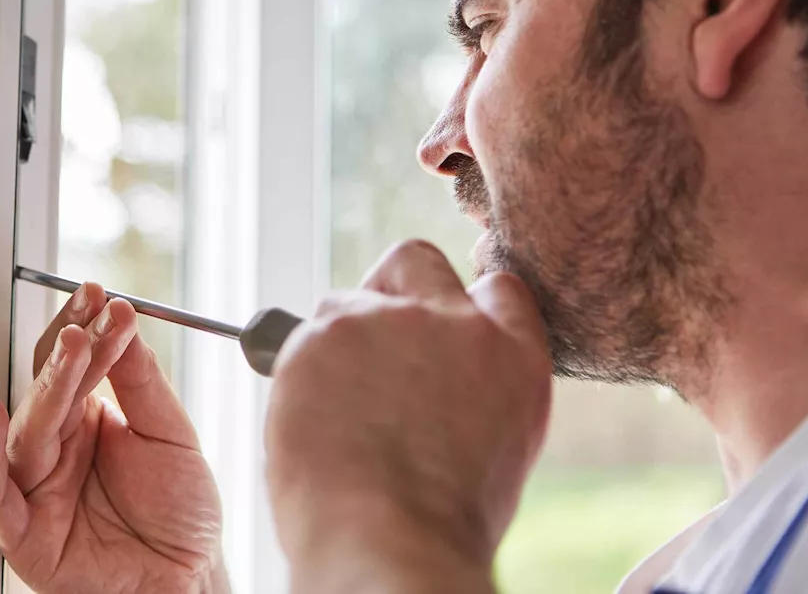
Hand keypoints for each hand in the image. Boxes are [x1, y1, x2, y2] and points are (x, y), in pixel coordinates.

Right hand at [0, 283, 225, 593]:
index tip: (100, 295)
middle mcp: (56, 447)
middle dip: (68, 349)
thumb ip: (142, 382)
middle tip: (89, 314)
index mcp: (86, 419)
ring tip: (68, 347)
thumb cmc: (180, 513)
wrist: (189, 580)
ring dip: (45, 385)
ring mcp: (36, 486)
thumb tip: (123, 319)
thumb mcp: (172, 435)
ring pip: (26, 429)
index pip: (73, 364)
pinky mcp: (22, 531)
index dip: (83, 328)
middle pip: (47, 388)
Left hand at [265, 240, 551, 592]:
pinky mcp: (324, 333)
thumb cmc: (440, 520)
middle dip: (388, 291)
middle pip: (414, 262)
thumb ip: (474, 384)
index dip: (458, 307)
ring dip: (334, 341)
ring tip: (335, 410)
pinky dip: (296, 371)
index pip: (496, 289)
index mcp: (512, 354)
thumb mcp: (497, 443)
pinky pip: (295, 337)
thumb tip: (434, 369)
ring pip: (344, 303)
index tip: (433, 333)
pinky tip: (310, 420)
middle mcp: (454, 323)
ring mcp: (386, 321)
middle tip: (367, 346)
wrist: (390, 544)